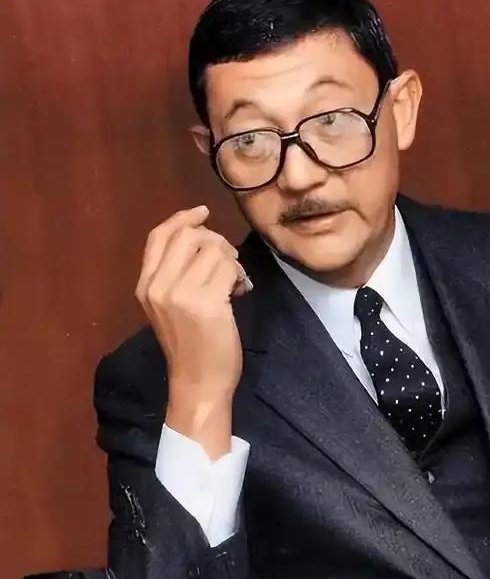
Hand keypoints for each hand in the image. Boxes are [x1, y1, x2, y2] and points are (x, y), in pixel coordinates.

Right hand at [135, 205, 250, 457]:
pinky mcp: (206, 303)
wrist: (199, 382)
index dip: (182, 219)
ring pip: (213, 250)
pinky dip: (239, 275)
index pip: (159, 236)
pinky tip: (239, 292)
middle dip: (216, 242)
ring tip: (234, 283)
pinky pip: (228, 268)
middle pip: (190, 236)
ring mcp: (180, 294)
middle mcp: (158, 286)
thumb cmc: (190, 346)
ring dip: (231, 261)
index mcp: (145, 286)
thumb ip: (177, 272)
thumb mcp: (171, 306)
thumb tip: (203, 237)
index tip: (203, 212)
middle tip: (228, 263)